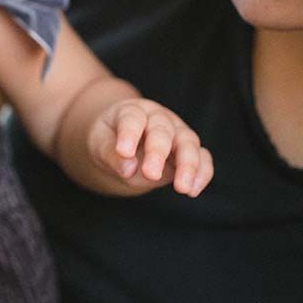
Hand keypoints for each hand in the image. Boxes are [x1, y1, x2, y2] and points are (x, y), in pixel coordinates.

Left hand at [88, 99, 212, 195]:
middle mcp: (158, 118)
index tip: (124, 152)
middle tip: (150, 175)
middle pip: (162, 130)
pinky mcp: (189, 149)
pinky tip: (193, 191)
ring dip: (188, 165)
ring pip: (188, 142)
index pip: (132, 119)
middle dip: (158, 152)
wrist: (123, 146)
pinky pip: (203, 157)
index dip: (129, 134)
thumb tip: (129, 168)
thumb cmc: (109, 142)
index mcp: (132, 111)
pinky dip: (202, 173)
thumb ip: (110, 155)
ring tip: (182, 189)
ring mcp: (177, 132)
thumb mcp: (99, 146)